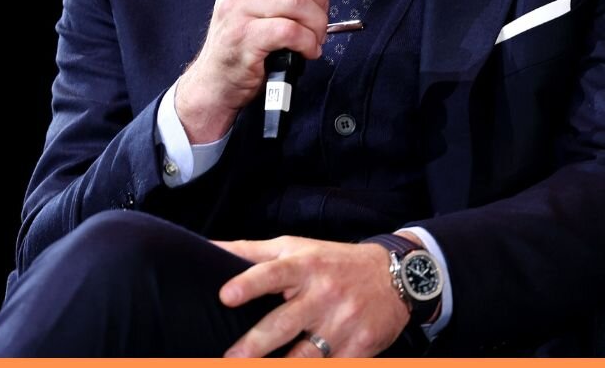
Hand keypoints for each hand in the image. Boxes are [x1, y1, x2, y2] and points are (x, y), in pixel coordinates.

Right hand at [176, 0, 352, 142]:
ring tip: (314, 36)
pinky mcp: (244, 36)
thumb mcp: (276, 1)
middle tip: (319, 12)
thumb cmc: (249, 36)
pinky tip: (306, 50)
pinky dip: (308, 43)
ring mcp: (237, 6)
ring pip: (298, 0)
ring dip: (317, 23)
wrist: (219, 77)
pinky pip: (291, 30)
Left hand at [213, 235, 411, 357]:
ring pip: (307, 355)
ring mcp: (342, 324)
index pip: (273, 272)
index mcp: (304, 267)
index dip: (249, 283)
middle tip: (232, 358)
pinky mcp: (359, 347)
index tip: (226, 295)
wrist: (396, 276)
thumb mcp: (296, 247)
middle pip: (284, 322)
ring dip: (286, 365)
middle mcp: (323, 294)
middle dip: (256, 343)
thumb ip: (251, 252)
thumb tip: (208, 250)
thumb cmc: (334, 262)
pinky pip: (333, 366)